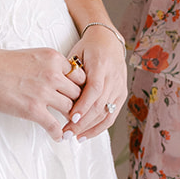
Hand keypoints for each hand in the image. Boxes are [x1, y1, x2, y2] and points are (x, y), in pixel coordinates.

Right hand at [0, 46, 85, 140]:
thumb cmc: (0, 62)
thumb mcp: (32, 55)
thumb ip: (48, 64)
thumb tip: (57, 75)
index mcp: (53, 58)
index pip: (79, 75)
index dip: (79, 86)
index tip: (77, 93)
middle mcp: (53, 75)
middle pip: (78, 92)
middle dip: (78, 102)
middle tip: (77, 111)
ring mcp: (44, 93)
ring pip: (70, 109)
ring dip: (71, 118)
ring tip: (70, 125)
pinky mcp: (34, 110)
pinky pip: (55, 126)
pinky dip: (58, 133)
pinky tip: (58, 137)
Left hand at [62, 24, 127, 140]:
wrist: (109, 41)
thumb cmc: (88, 48)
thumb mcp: (76, 54)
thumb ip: (70, 73)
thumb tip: (57, 94)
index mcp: (101, 64)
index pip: (94, 89)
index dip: (83, 106)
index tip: (70, 118)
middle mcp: (114, 77)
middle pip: (100, 105)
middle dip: (83, 122)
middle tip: (66, 133)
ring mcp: (120, 87)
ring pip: (106, 113)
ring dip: (90, 128)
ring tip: (73, 137)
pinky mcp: (122, 95)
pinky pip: (112, 115)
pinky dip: (99, 128)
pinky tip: (86, 135)